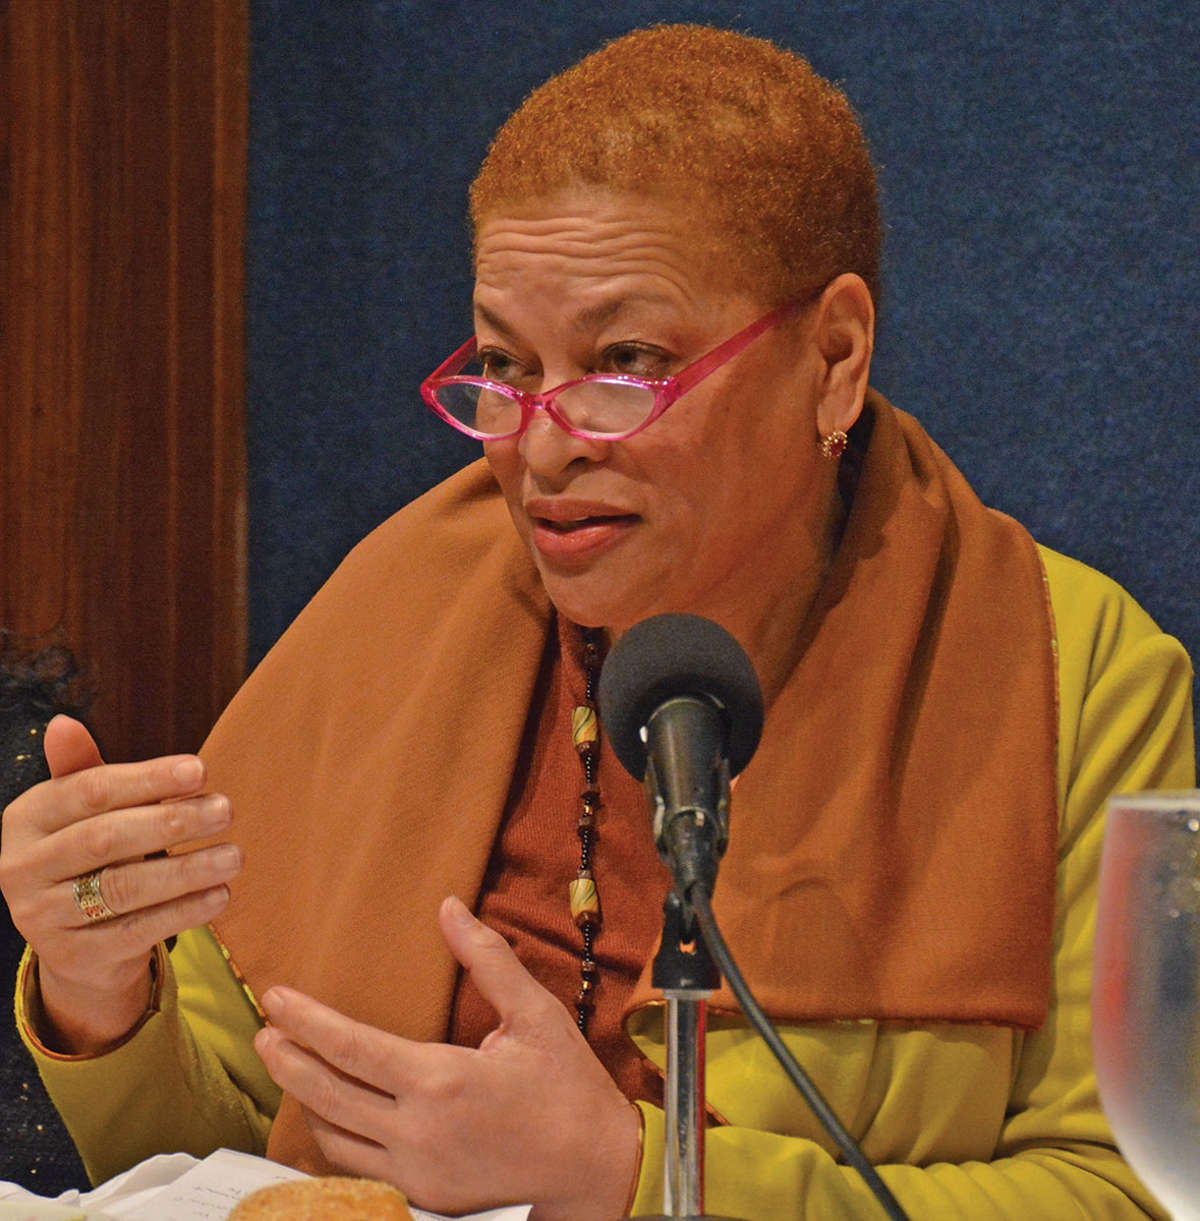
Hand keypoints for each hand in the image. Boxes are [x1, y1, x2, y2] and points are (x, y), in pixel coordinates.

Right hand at [0, 715, 241, 1051]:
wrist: (77, 944)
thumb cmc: (91, 856)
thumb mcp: (83, 813)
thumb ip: (86, 772)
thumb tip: (63, 722)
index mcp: (26, 819)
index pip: (90, 792)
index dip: (148, 779)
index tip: (201, 770)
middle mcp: (21, 868)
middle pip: (107, 839)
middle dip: (173, 821)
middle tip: (226, 809)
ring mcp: (42, 918)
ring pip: (124, 888)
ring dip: (188, 870)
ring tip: (234, 855)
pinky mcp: (74, 958)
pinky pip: (137, 931)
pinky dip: (184, 912)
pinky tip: (221, 895)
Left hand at [254, 896, 640, 1220]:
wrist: (593, 1168)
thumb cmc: (567, 1086)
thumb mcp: (536, 1013)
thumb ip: (488, 959)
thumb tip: (450, 909)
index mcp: (441, 1081)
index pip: (352, 1048)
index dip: (306, 1022)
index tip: (276, 999)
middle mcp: (418, 1132)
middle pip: (328, 1095)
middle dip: (287, 1062)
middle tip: (262, 1032)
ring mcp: (417, 1172)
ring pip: (334, 1138)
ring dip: (306, 1100)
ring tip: (291, 1067)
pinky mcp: (424, 1196)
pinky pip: (358, 1170)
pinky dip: (334, 1139)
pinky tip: (330, 1115)